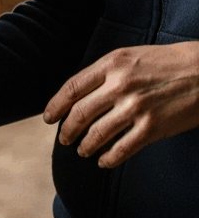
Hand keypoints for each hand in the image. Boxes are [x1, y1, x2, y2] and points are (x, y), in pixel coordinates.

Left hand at [43, 42, 198, 167]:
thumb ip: (105, 72)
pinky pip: (121, 149)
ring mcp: (136, 107)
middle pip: (79, 114)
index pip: (71, 89)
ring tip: (82, 151)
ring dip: (85, 146)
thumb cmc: (168, 63)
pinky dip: (109, 158)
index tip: (49, 118)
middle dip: (67, 130)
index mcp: (112, 64)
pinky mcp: (153, 127)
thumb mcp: (131, 56)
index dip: (55, 106)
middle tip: (64, 139)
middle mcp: (120, 85)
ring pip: (96, 134)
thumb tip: (79, 95)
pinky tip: (104, 161)